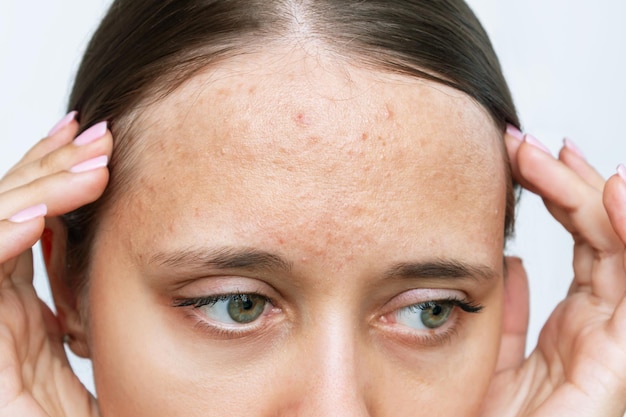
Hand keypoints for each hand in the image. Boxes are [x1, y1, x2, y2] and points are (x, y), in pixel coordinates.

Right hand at [0, 113, 110, 416]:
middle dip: (47, 169)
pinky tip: (33, 223)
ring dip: (32, 192)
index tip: (98, 146)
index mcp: (15, 317)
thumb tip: (158, 277)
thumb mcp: (94, 375)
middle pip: (4, 216)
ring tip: (90, 166)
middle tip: (98, 134)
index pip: (26, 227)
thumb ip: (102, 326)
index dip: (53, 180)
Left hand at [482, 130, 625, 415]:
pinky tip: (613, 196)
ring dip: (595, 195)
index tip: (522, 157)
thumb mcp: (497, 359)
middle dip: (571, 181)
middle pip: (604, 234)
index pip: (585, 241)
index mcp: (579, 322)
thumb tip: (510, 261)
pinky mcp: (621, 357)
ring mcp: (616, 339)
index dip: (560, 194)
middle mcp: (605, 325)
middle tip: (527, 144)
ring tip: (561, 155)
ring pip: (624, 247)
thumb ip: (510, 314)